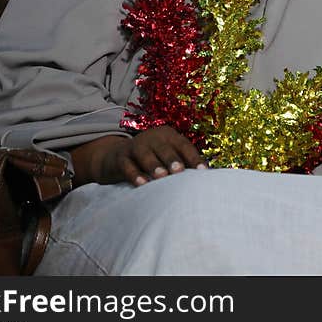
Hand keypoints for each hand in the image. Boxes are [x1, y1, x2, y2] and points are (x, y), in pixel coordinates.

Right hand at [72, 125, 206, 186]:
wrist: (115, 157)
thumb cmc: (151, 160)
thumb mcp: (166, 156)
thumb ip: (183, 163)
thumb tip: (206, 178)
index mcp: (168, 136)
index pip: (184, 145)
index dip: (194, 158)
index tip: (203, 172)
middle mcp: (153, 137)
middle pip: (164, 148)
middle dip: (173, 159)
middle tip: (179, 171)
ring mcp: (135, 146)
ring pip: (145, 155)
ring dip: (154, 165)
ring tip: (161, 176)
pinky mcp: (120, 157)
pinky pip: (127, 166)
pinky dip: (135, 175)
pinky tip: (142, 184)